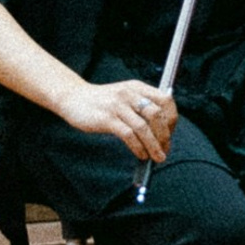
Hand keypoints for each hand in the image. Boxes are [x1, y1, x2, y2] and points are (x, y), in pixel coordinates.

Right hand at [60, 76, 176, 162]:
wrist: (73, 97)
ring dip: (153, 145)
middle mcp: (130, 94)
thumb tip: (162, 131)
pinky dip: (138, 147)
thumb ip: (142, 106)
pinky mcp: (106, 119)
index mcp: (138, 87)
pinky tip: (141, 155)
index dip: (172, 118)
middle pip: (157, 115)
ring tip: (157, 157)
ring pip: (143, 127)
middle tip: (165, 149)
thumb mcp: (125, 96)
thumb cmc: (102, 101)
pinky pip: (128, 135)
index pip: (165, 100)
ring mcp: (118, 106)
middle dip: (164, 135)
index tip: (170, 133)